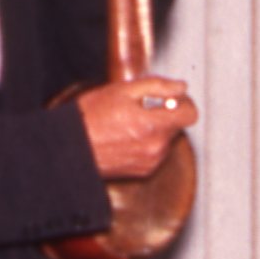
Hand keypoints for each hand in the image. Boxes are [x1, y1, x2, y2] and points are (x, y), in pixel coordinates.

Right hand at [77, 76, 195, 179]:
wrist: (69, 148)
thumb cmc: (89, 118)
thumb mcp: (122, 90)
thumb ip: (157, 86)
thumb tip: (180, 87)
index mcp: (152, 126)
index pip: (190, 114)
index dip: (183, 102)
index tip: (172, 98)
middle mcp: (155, 148)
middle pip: (177, 126)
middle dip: (165, 114)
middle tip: (141, 107)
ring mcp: (150, 162)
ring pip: (166, 140)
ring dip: (156, 129)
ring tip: (128, 123)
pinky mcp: (142, 171)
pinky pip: (156, 153)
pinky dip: (147, 143)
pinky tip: (126, 137)